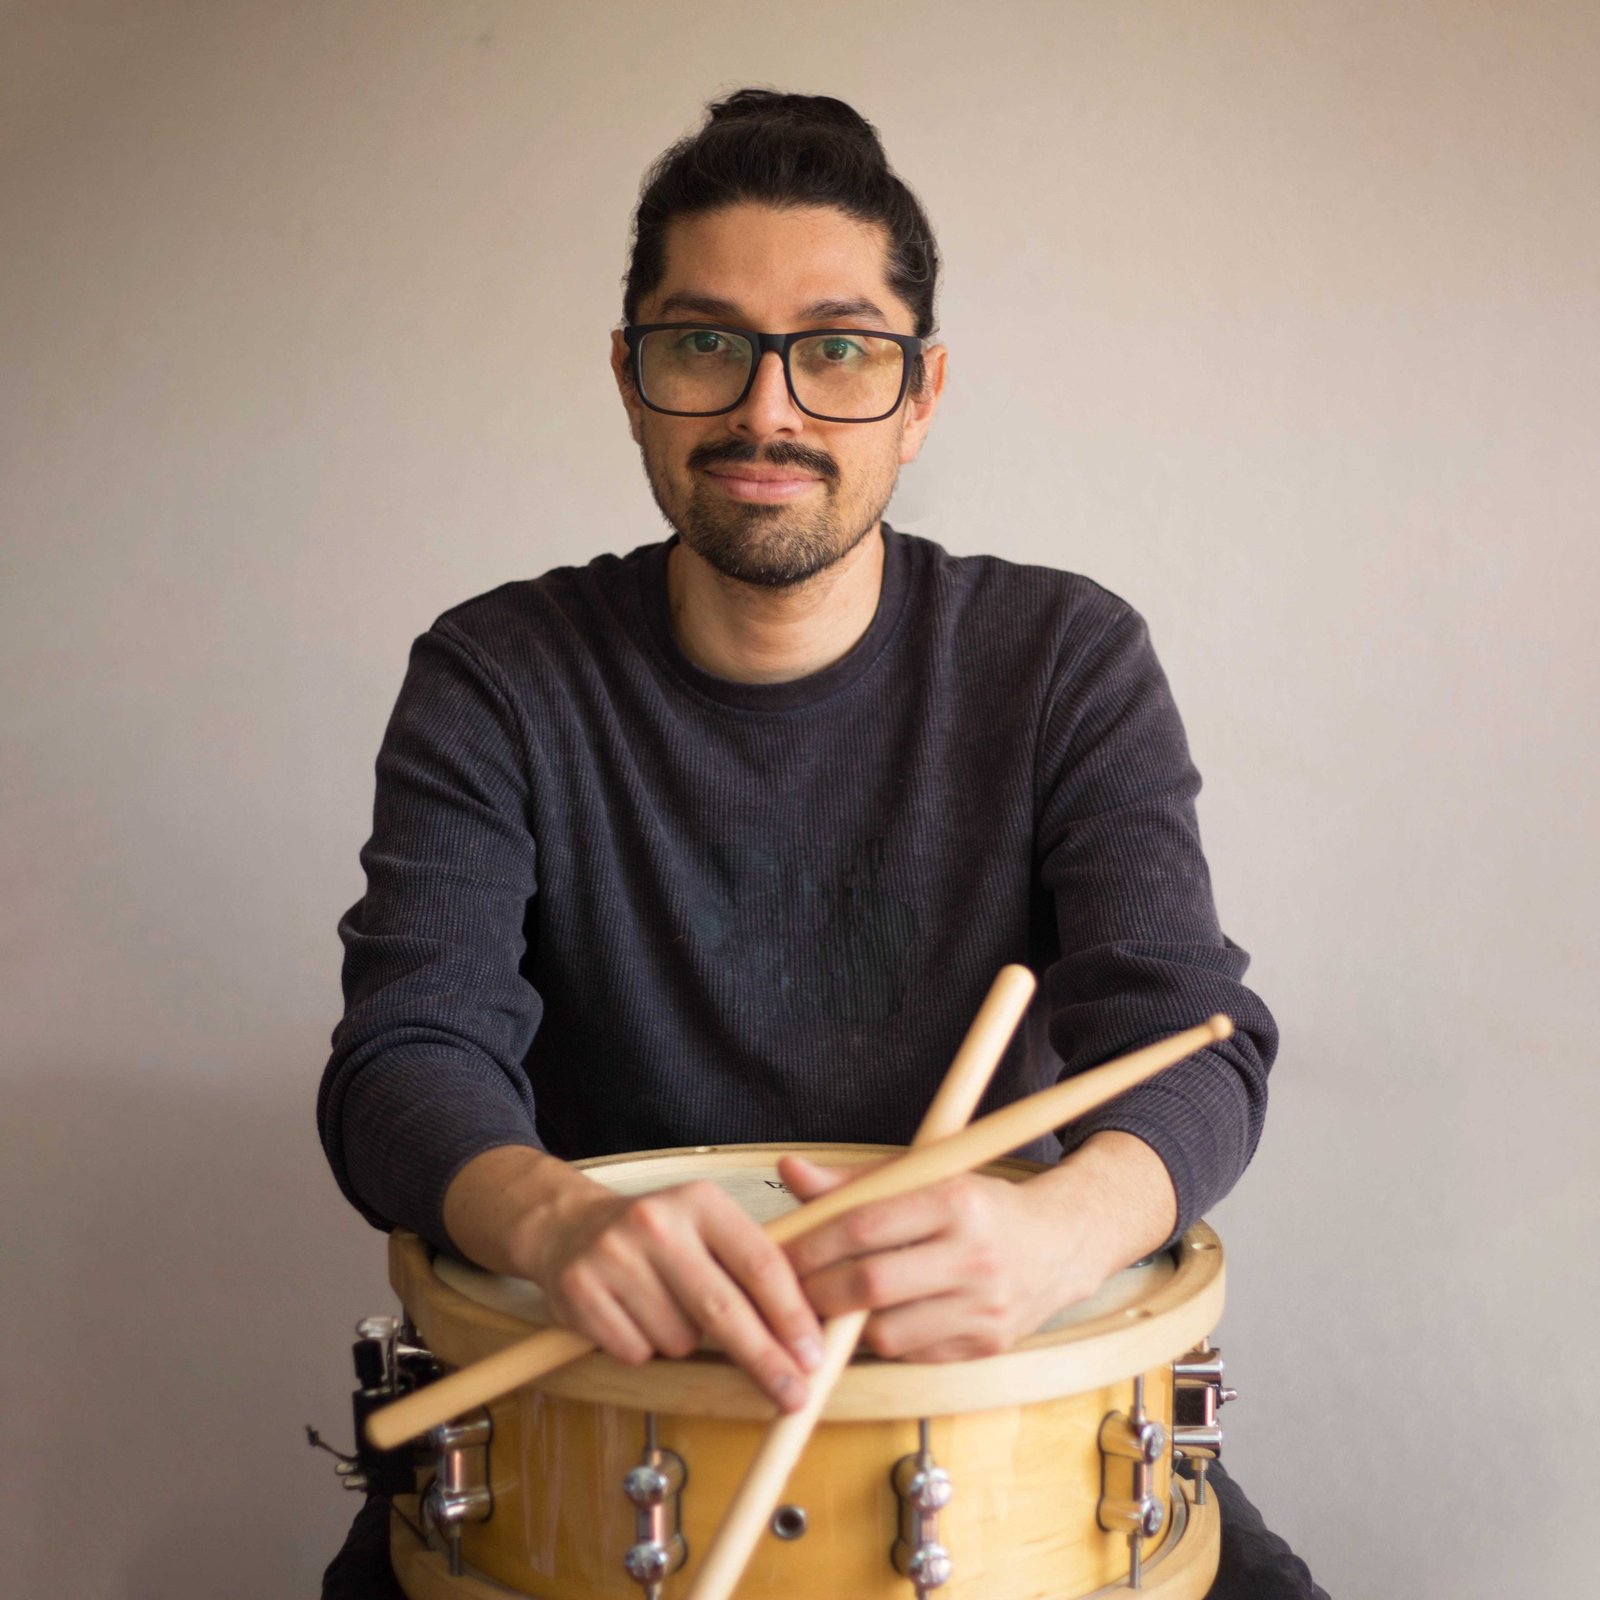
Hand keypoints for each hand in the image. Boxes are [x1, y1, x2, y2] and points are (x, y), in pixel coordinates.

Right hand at [525, 1175, 825, 1410]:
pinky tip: (633, 1317)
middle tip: (794, 1394)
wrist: (569, 1228)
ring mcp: (614, 1255)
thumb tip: (804, 1337)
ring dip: (685, 1342)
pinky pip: (636, 1351)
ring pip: (679, 1338)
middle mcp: (657, 1223)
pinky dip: (643, 1348)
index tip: (812, 1355)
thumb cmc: (658, 1237)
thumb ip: (751, 1266)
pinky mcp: (580, 1290)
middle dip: (764, 1359)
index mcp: (700, 1201)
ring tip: (665, 1308)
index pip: (760, 1263)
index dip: (791, 1315)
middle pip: (724, 1310)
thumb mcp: (707, 1227)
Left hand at [777, 1154, 1114, 1361]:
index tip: (782, 1253)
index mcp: (956, 1202)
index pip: (865, 1225)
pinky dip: (881, 1340)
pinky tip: (869, 1322)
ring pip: (886, 1331)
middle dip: (817, 1291)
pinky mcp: (985, 1346)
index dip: (813, 1243)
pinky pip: (911, 1354)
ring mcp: (984, 1308)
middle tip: (788, 1290)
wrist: (1058, 1244)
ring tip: (825, 1307)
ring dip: (845, 1325)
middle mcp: (974, 1256)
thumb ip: (853, 1181)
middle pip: (871, 1284)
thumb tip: (789, 1171)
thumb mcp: (924, 1178)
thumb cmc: (976, 1206)